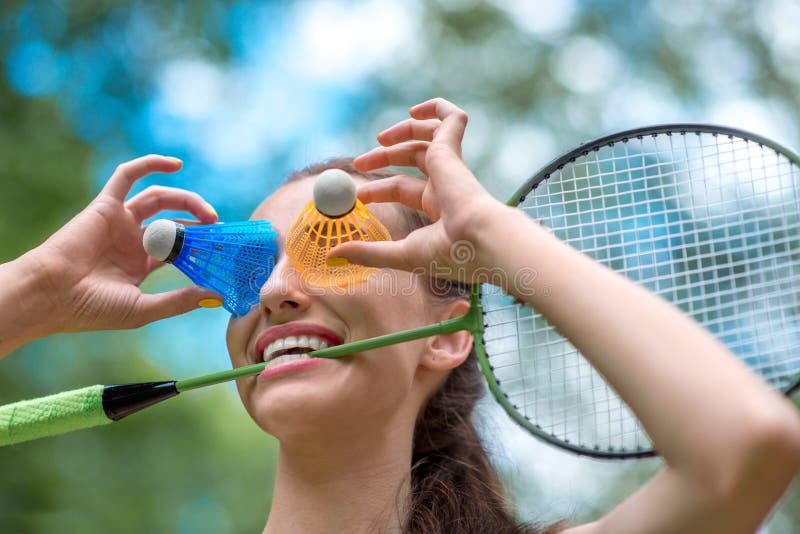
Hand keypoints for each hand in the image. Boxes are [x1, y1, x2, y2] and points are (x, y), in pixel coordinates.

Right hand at [28, 155, 220, 333]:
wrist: (50, 295)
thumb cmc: (90, 309)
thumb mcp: (143, 309)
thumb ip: (179, 301)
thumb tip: (216, 296)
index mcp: (141, 264)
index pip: (180, 248)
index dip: (202, 246)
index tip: (225, 249)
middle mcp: (133, 239)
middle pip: (175, 221)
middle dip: (200, 222)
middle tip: (219, 229)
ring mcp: (120, 221)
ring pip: (160, 199)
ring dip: (188, 200)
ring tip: (208, 214)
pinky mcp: (105, 205)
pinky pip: (128, 176)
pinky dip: (149, 165)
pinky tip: (176, 164)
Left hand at [332, 98, 509, 282]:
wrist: (475, 241)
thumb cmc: (447, 254)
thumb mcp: (399, 254)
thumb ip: (368, 253)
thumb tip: (333, 257)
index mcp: (440, 208)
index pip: (405, 189)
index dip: (379, 190)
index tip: (357, 197)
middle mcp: (447, 185)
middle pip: (414, 159)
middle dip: (384, 157)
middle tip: (358, 163)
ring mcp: (451, 166)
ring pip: (430, 136)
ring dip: (402, 131)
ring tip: (379, 139)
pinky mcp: (452, 150)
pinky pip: (453, 118)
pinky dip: (438, 107)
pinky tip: (414, 111)